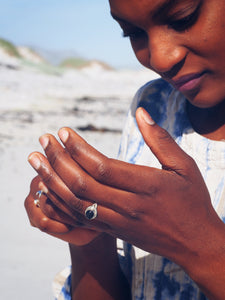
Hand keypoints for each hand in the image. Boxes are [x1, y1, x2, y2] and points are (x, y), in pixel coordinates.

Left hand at [28, 108, 222, 273]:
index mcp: (147, 186)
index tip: (63, 132)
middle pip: (83, 184)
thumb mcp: (184, 166)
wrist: (195, 244)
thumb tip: (141, 112)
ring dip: (53, 180)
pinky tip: (49, 187)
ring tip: (37, 161)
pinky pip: (80, 218)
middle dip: (58, 160)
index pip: (102, 167)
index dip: (78, 148)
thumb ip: (160, 139)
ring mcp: (118, 222)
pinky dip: (61, 203)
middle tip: (43, 140)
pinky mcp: (113, 231)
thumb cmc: (192, 200)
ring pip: (76, 203)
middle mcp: (128, 206)